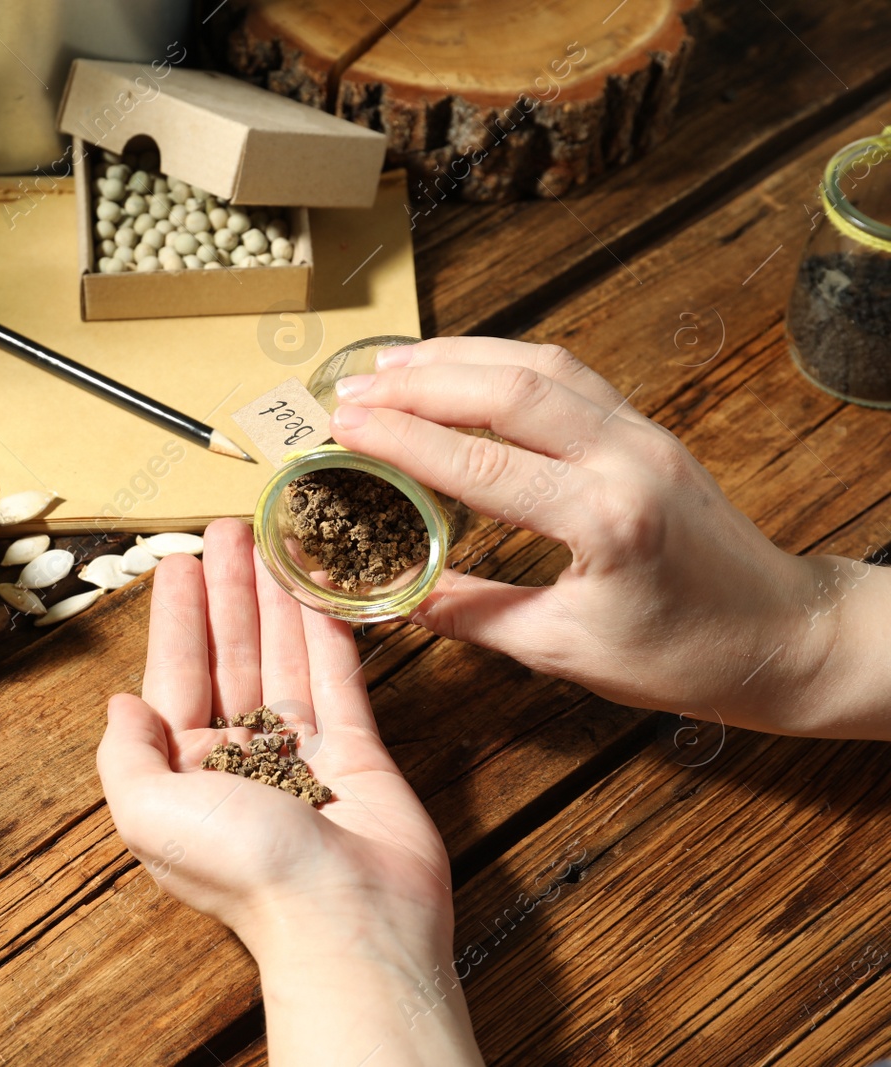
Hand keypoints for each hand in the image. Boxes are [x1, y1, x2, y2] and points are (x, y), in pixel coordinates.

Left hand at [97, 520, 482, 1065]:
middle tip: (232, 530)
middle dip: (229, 591)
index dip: (178, 615)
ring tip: (276, 542)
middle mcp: (241, 758)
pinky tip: (321, 590)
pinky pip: (339, 680)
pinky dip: (329, 632)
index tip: (181, 560)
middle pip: (231, 654)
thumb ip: (124, 754)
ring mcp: (302, 754)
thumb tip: (120, 703)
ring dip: (277, 599)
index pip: (176, 673)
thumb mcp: (148, 812)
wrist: (346, 919)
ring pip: (285, 657)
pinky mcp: (358, 754)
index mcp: (186, 771)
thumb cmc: (246, 873)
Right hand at [328, 336, 890, 738]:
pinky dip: (504, 362)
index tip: (342, 427)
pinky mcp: (647, 429)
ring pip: (539, 366)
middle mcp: (626, 460)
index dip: (402, 439)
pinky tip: (462, 367)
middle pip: (509, 391)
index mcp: (604, 520)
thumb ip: (474, 612)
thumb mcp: (565, 649)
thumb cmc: (684, 657)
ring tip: (391, 364)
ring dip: (459, 357)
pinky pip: (568, 375)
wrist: (784, 638)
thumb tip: (397, 594)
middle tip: (350, 388)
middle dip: (420, 383)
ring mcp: (642, 435)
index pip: (481, 462)